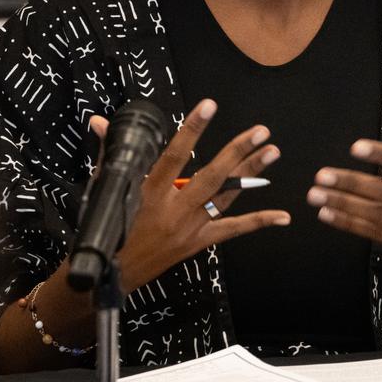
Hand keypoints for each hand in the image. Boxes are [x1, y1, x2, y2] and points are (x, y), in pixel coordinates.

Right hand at [89, 99, 286, 292]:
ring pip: (226, 197)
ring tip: (271, 151)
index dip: (193, 130)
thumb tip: (99, 122)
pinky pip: (233, 230)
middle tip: (261, 132)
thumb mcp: (105, 189)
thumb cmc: (108, 228)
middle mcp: (174, 209)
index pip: (175, 155)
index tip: (209, 106)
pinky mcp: (199, 243)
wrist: (111, 275)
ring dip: (251, 173)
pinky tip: (283, 216)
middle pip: (212, 176)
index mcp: (150, 192)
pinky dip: (259, 221)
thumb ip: (110, 153)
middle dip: (238, 151)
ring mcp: (190, 227)